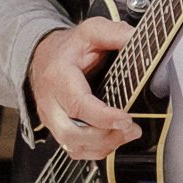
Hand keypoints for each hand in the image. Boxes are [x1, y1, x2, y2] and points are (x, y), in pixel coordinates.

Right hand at [27, 16, 139, 160]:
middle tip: (130, 128)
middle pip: (70, 134)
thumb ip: (115, 33)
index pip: (78, 104)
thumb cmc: (68, 47)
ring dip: (103, 146)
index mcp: (59, 77)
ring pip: (72, 146)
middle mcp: (51, 102)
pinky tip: (113, 140)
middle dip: (104, 137)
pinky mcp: (57, 128)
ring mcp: (52, 118)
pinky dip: (95, 151)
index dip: (104, 117)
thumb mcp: (91, 31)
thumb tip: (139, 40)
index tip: (126, 118)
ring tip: (127, 134)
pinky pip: (73, 150)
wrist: (43, 56)